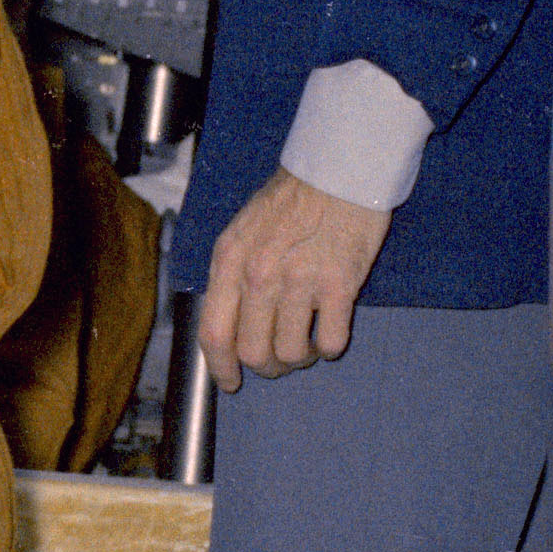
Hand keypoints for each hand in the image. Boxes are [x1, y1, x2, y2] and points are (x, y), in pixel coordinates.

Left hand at [195, 168, 390, 383]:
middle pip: (252, 351)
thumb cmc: (292, 198)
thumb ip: (234, 273)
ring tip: (309, 342)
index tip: (231, 382)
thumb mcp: (244, 229)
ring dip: (301, 358)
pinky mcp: (339, 285)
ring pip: (291, 353)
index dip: (219, 367)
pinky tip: (331, 331)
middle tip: (282, 360)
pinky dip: (330, 347)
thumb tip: (230, 322)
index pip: (213, 332)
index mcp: (229, 260)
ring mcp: (299, 281)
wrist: (339, 169)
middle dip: (267, 366)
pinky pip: (331, 342)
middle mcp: (258, 274)